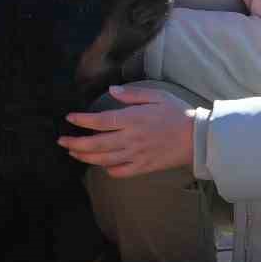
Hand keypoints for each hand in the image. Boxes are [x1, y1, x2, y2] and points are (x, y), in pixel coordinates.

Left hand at [60, 86, 200, 177]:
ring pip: (103, 159)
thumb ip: (132, 94)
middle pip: (95, 144)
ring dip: (85, 157)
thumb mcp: (157, 95)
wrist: (198, 137)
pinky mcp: (143, 167)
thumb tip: (112, 89)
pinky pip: (120, 172)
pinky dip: (107, 170)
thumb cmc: (178, 113)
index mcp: (133, 119)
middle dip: (75, 143)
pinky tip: (102, 165)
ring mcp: (136, 155)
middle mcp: (130, 139)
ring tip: (74, 153)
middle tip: (62, 141)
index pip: (100, 121)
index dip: (82, 121)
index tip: (70, 118)